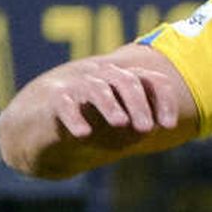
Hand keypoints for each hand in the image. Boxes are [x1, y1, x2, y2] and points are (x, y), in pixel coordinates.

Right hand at [35, 56, 185, 144]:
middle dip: (139, 104)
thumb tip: (158, 126)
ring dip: (110, 105)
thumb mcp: (121, 128)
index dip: (163, 100)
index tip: (169, 126)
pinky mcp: (53, 99)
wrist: (42, 129)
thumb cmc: (89, 125)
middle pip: (126, 81)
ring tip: (120, 123)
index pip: (150, 81)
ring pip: (97, 87)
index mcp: (123, 82)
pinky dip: (74, 117)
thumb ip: (141, 126)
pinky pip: (64, 104)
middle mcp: (102, 77)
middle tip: (147, 129)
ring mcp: (77, 85)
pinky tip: (83, 134)